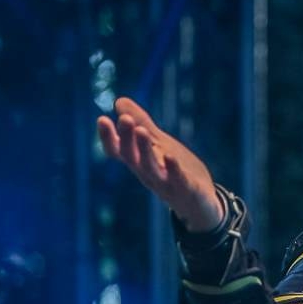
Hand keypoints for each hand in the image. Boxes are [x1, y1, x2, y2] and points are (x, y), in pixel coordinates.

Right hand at [97, 97, 223, 231]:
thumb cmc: (176, 170)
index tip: (102, 119)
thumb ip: (141, 123)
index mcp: (140, 162)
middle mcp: (148, 173)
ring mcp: (166, 184)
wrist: (200, 202)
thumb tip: (118, 100)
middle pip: (133, 157)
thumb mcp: (159, 143)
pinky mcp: (187, 190)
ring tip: (142, 131)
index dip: (109, 138)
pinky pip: (178, 180)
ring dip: (145, 151)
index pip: (118, 151)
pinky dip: (173, 170)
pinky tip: (171, 157)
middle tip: (124, 119)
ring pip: (151, 168)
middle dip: (128, 138)